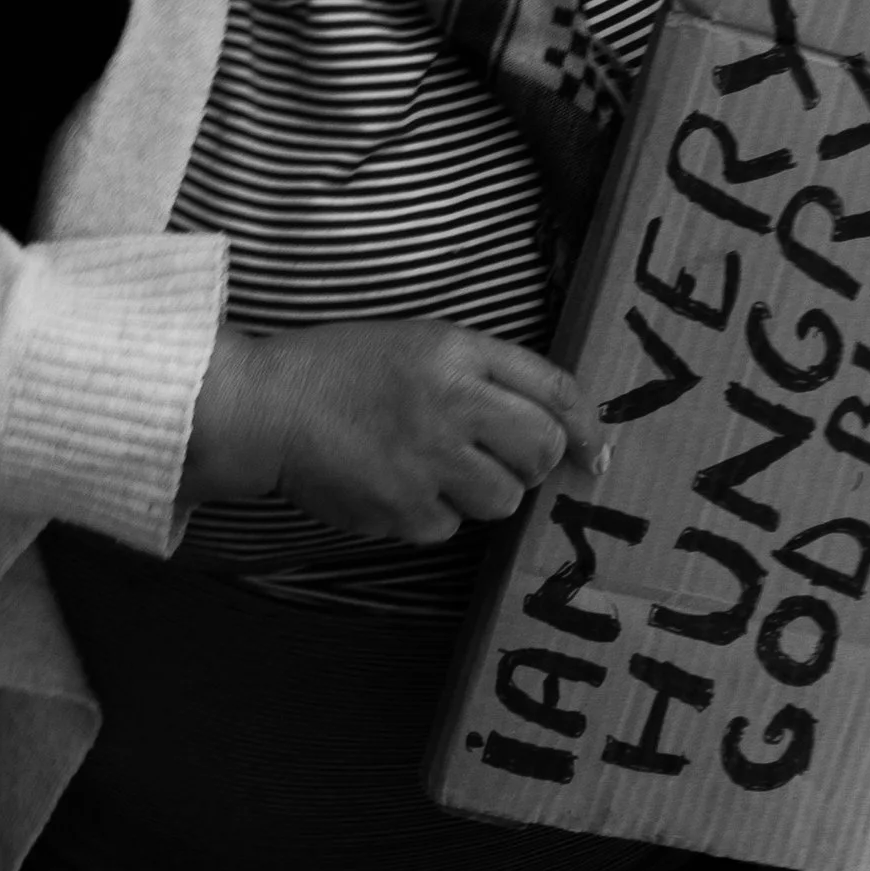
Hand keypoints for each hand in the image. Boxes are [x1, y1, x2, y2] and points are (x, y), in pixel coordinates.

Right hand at [185, 322, 607, 547]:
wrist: (273, 406)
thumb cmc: (348, 368)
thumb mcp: (422, 342)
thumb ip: (486, 373)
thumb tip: (558, 426)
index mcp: (457, 352)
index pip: (553, 390)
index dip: (587, 427)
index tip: (597, 454)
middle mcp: (450, 404)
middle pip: (539, 452)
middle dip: (533, 462)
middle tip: (502, 457)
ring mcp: (426, 462)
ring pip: (502, 500)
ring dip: (484, 491)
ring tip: (438, 466)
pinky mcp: (402, 510)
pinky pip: (449, 527)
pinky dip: (433, 514)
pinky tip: (398, 484)